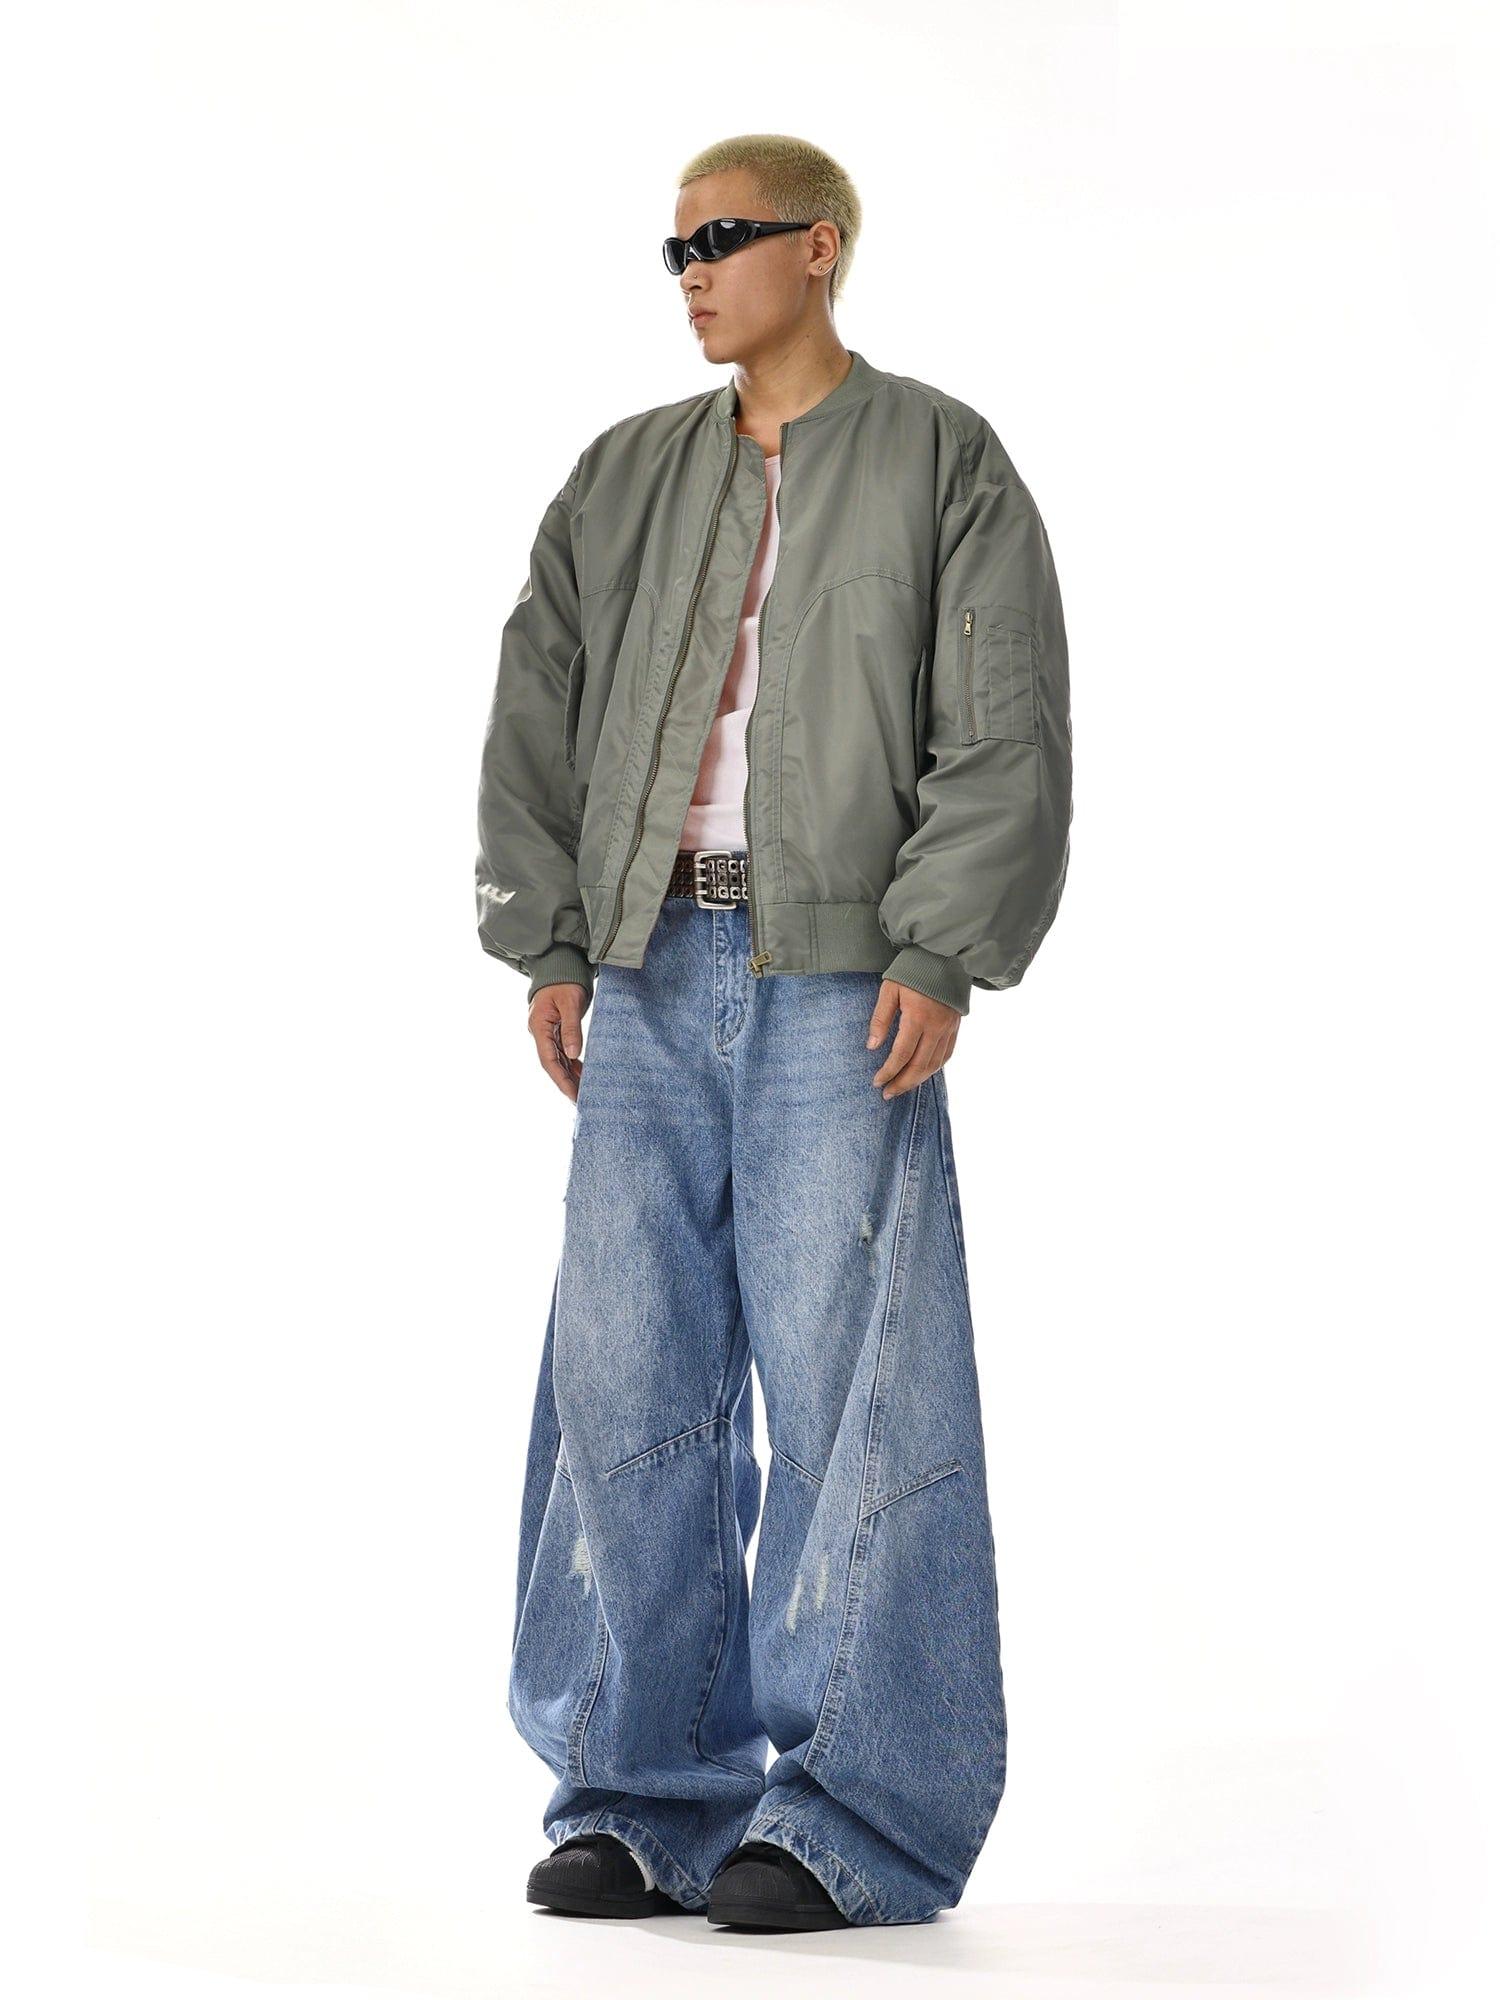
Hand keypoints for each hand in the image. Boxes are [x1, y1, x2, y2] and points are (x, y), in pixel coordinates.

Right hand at [528, 982, 588, 1100]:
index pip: (548, 1060)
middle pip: (552, 1064)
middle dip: (566, 1083)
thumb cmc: (564, 980)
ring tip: (585, 1093)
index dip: (560, 1080)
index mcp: (539, 1026)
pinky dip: (573, 1064)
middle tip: (581, 1101)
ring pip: (558, 1060)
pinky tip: (584, 1075)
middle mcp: (540, 1032)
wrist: (559, 965)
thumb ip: (571, 1028)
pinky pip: (563, 1052)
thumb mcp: (570, 1002)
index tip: (573, 1095)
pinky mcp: (556, 1030)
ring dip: (570, 1076)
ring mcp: (547, 1032)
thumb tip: (573, 1054)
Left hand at [866, 981, 959, 1098]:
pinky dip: (934, 1068)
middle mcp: (936, 1026)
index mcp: (917, 1017)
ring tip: (902, 1087)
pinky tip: (922, 1074)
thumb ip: (880, 1018)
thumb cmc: (911, 971)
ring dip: (918, 1080)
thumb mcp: (889, 990)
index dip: (889, 1071)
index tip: (877, 1081)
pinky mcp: (955, 1026)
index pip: (902, 1054)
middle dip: (902, 1082)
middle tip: (887, 1093)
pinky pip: (947, 1054)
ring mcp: (948, 1028)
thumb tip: (872, 1046)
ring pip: (935, 1064)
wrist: (942, 956)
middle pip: (920, 1065)